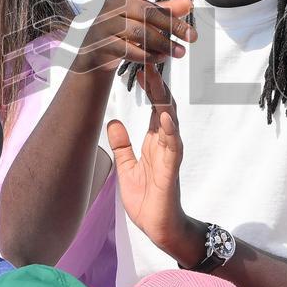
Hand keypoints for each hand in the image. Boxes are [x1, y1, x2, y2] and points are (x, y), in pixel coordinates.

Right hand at [71, 0, 196, 73]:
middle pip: (146, 13)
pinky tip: (161, 57)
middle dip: (172, 25)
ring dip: (163, 43)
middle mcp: (113, 6)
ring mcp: (107, 25)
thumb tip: (188, 4)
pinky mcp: (104, 44)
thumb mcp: (144, 16)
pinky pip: (130, 50)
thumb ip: (165, 10)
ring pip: (139, 33)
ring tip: (180, 51)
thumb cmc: (123, 27)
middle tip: (191, 36)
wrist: (97, 51)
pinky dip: (148, 55)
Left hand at [108, 66, 195, 254]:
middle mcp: (165, 142)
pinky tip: (165, 115)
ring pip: (170, 119)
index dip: (149, 85)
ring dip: (163, 99)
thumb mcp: (126, 167)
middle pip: (163, 105)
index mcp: (154, 141)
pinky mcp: (172, 169)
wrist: (159, 228)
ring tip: (156, 78)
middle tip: (148, 58)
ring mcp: (170, 154)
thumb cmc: (147, 199)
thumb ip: (122, 145)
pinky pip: (173, 146)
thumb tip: (113, 121)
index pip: (153, 106)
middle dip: (156, 83)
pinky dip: (170, 130)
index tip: (141, 63)